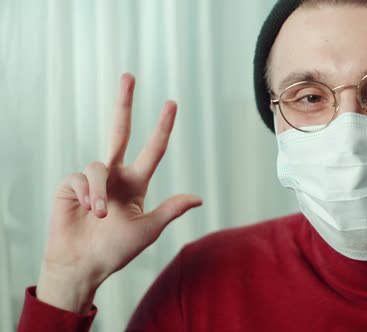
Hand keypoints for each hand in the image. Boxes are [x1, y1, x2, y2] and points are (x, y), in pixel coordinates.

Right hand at [36, 73, 201, 313]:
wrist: (83, 265)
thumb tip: (199, 198)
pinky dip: (88, 194)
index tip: (172, 104)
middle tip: (129, 75)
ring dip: (101, 192)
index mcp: (136, 183)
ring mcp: (92, 178)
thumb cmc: (116, 250)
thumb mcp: (148, 228)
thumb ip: (170, 210)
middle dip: (124, 104)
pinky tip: (88, 211)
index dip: (162, 128)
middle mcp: (115, 175)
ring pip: (98, 164)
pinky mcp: (71, 184)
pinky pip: (81, 176)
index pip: (153, 150)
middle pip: (120, 131)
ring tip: (100, 216)